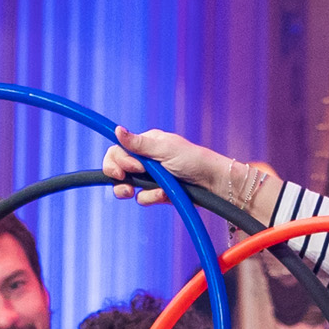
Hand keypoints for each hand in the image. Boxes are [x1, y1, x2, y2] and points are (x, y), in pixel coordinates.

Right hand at [105, 126, 247, 210]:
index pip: (118, 150)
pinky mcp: (155, 193)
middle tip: (128, 186)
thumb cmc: (193, 160)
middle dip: (119, 179)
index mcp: (145, 145)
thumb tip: (117, 130)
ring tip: (150, 191)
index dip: (116, 161)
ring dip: (134, 191)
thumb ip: (139, 144)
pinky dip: (152, 197)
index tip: (125, 170)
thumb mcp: (165, 149)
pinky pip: (142, 198)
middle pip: (116, 170)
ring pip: (125, 187)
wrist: (212, 183)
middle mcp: (144, 160)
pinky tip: (165, 194)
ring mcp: (149, 178)